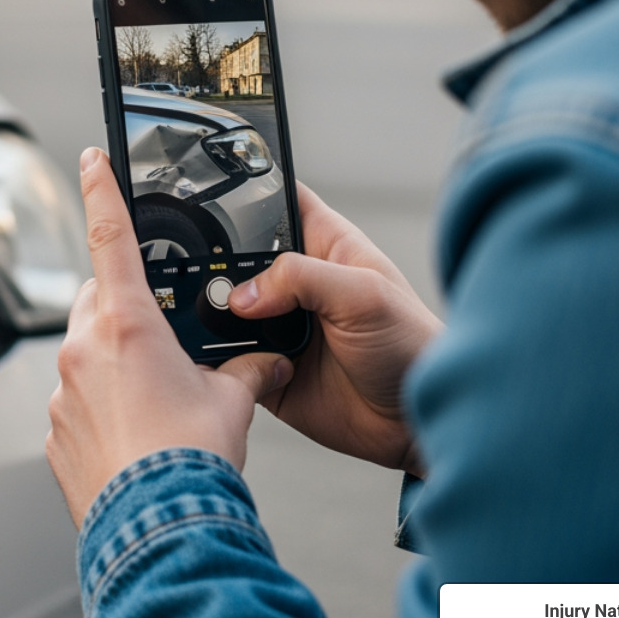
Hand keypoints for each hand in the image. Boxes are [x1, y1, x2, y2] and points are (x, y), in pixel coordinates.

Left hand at [46, 148, 292, 528]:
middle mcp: (84, 350)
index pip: (109, 236)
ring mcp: (61, 393)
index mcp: (127, 324)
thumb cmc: (192, 462)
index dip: (101, 189)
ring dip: (114, 364)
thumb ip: (246, 370)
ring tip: (157, 402)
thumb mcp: (233, 402)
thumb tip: (265, 361)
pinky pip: (76, 402)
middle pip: (99, 302)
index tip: (91, 159)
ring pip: (86, 354)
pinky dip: (102, 408)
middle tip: (163, 339)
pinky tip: (136, 435)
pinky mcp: (54, 432)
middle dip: (127, 308)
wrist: (159, 529)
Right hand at [229, 183, 441, 475]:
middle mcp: (295, 283)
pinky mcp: (265, 365)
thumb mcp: (365, 296)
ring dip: (211, 314)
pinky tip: (214, 355)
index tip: (211, 199)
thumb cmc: (413, 348)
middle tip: (206, 278)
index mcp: (323, 246)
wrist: (412, 423)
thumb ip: (301, 278)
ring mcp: (277, 325)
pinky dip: (213, 357)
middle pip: (237, 256)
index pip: (278, 202)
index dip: (248, 194)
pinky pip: (225, 357)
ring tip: (209, 319)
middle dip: (216, 263)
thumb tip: (244, 293)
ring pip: (223, 308)